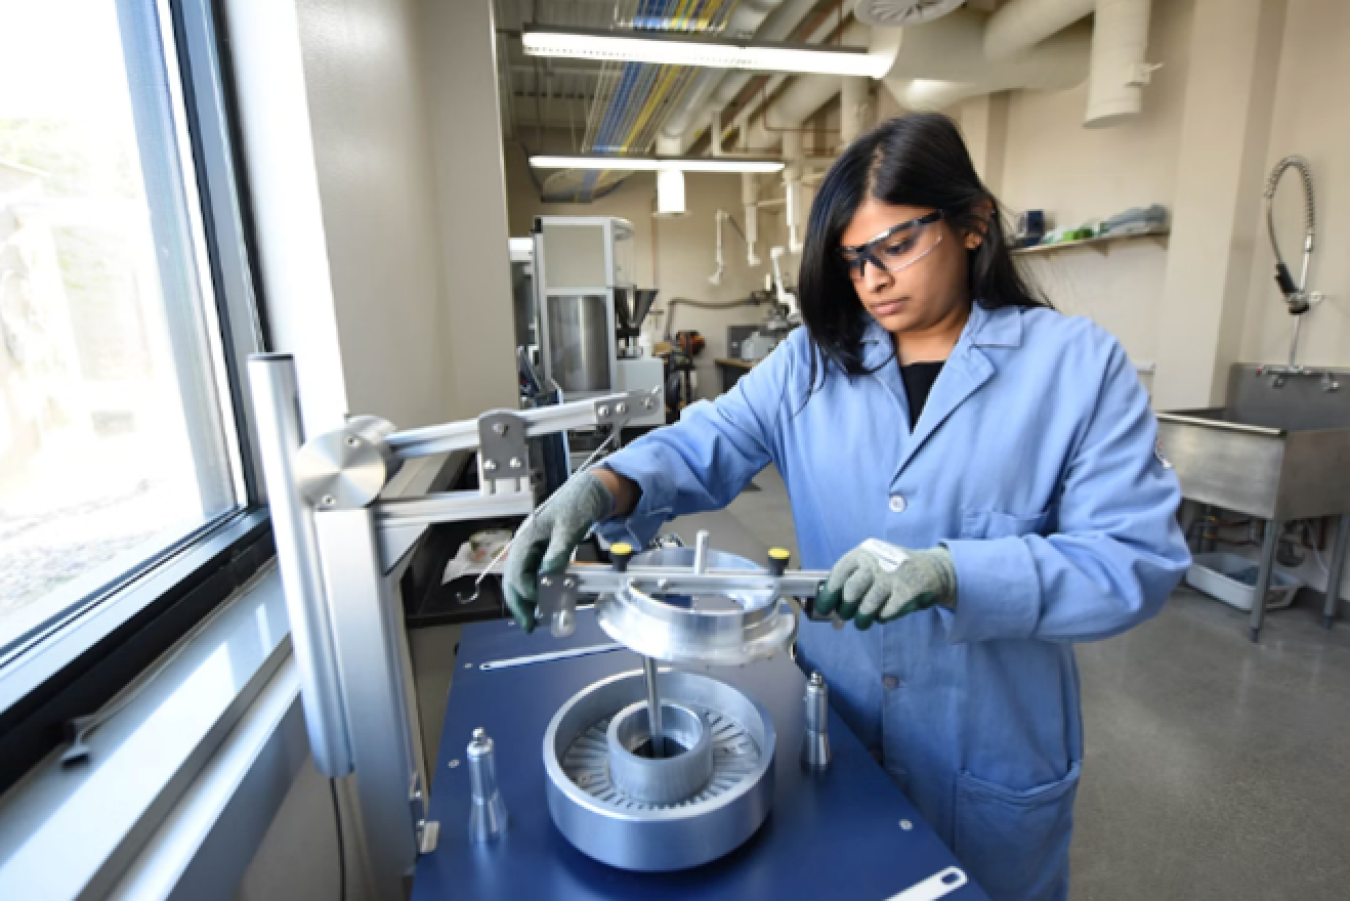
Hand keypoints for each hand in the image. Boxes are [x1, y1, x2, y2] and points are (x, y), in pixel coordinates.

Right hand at [502, 472, 614, 631]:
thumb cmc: (577, 501)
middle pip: (513, 579)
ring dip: (527, 599)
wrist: (589, 490)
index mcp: (526, 537)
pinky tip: (546, 600)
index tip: (540, 605)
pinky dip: (538, 589)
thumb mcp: (570, 526)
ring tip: (535, 618)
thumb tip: (550, 573)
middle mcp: (525, 544)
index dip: (526, 592)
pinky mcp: (544, 552)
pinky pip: (536, 574)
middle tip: (529, 624)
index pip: (517, 572)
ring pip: (522, 579)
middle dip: (519, 603)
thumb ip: (559, 550)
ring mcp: (533, 548)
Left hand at [814, 540, 956, 630]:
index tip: (824, 609)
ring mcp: (892, 576)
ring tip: (862, 623)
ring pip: (868, 606)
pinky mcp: (907, 592)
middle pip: (851, 591)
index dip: (828, 594)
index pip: (838, 573)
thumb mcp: (871, 564)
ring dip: (862, 618)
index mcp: (863, 553)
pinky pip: (886, 612)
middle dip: (845, 609)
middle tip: (845, 616)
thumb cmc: (891, 570)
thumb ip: (851, 579)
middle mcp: (876, 562)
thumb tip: (830, 606)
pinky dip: (882, 617)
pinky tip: (883, 614)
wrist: (931, 568)